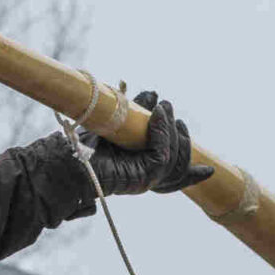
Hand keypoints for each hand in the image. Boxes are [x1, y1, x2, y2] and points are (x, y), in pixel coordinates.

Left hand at [83, 90, 213, 195]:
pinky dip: (163, 132)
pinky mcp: (142, 177)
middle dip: (180, 136)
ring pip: (175, 158)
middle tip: (167, 108)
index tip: (208, 169)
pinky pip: (163, 155)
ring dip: (173, 130)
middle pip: (178, 163)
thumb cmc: (85, 141)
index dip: (192, 173)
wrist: (66, 158)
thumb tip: (154, 96)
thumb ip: (138, 115)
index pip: (173, 175)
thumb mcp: (119, 123)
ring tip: (163, 107)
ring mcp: (144, 179)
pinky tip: (157, 112)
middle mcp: (144, 178)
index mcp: (139, 170)